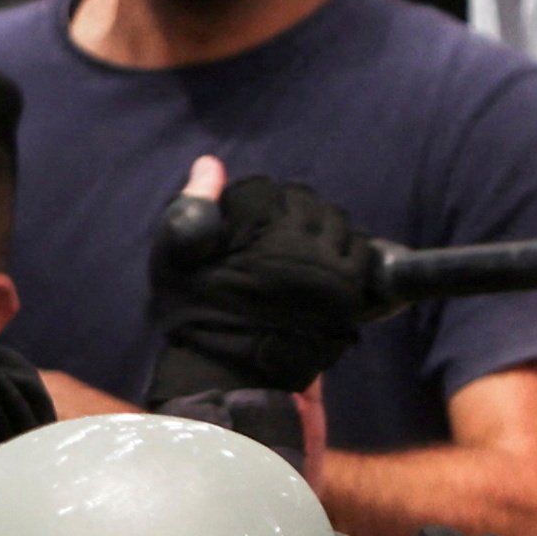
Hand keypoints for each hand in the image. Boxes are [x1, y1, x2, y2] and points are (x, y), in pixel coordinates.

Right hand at [139, 158, 382, 401]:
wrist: (231, 373)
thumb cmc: (196, 316)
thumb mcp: (175, 260)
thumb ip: (193, 205)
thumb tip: (210, 162)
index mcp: (254, 227)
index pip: (260, 188)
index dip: (246, 206)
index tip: (238, 231)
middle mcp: (296, 239)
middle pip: (302, 197)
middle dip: (285, 212)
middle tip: (268, 242)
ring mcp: (328, 264)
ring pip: (334, 218)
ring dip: (317, 228)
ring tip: (297, 254)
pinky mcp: (350, 288)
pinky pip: (361, 249)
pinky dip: (346, 251)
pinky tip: (323, 266)